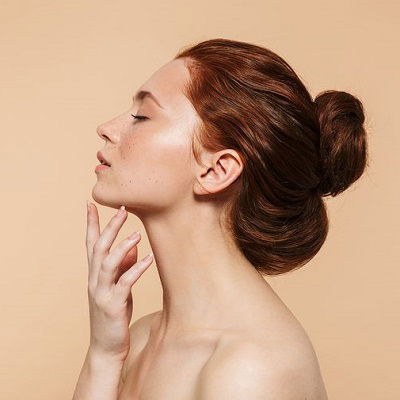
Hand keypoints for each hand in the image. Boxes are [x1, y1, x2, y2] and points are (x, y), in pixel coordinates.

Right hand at [85, 202, 153, 359]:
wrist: (106, 347)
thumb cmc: (113, 314)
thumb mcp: (117, 287)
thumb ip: (122, 266)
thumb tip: (134, 245)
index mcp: (95, 274)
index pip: (90, 243)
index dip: (90, 223)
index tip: (90, 204)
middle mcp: (94, 280)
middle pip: (98, 247)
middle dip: (109, 227)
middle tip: (122, 208)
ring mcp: (101, 292)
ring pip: (108, 263)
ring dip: (122, 246)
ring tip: (136, 233)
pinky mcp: (112, 305)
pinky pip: (124, 283)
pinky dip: (136, 269)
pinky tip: (149, 258)